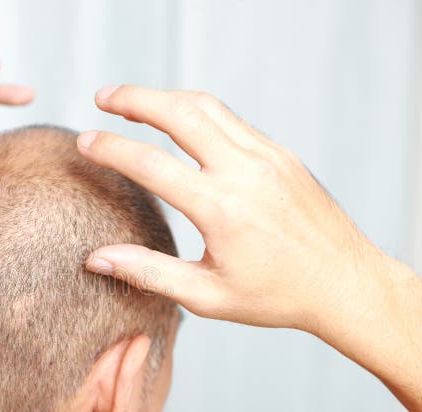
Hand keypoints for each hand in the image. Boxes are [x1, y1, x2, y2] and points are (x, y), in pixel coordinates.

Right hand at [76, 86, 386, 333]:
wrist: (345, 283)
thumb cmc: (276, 296)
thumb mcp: (206, 296)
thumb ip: (148, 273)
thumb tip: (96, 259)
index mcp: (222, 208)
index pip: (150, 164)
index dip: (110, 148)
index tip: (83, 141)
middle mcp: (245, 172)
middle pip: (179, 113)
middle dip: (134, 99)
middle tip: (102, 98)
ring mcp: (266, 157)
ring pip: (206, 106)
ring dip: (165, 98)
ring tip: (132, 102)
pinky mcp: (279, 154)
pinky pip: (230, 120)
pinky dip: (195, 111)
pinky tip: (177, 121)